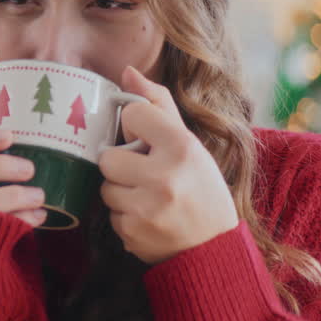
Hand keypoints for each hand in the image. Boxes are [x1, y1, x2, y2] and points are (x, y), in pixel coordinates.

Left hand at [98, 66, 238, 263]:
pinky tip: (148, 218)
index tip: (148, 142)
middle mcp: (164, 177)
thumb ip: (158, 105)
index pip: (131, 115)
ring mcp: (146, 208)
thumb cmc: (201, 188)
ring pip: (106, 188)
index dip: (135, 129)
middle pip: (108, 157)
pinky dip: (125, 216)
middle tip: (145, 174)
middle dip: (122, 165)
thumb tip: (127, 72)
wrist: (214, 248)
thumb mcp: (189, 144)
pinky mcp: (132, 233)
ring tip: (148, 198)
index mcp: (181, 147)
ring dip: (122, 192)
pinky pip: (110, 215)